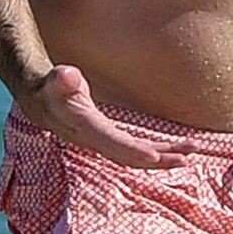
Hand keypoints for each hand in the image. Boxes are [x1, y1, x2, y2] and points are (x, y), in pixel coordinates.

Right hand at [14, 65, 198, 168]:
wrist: (42, 103)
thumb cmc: (50, 89)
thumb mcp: (53, 81)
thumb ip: (60, 80)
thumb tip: (66, 74)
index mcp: (84, 128)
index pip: (111, 142)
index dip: (133, 150)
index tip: (155, 156)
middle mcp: (97, 141)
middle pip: (130, 156)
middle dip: (158, 159)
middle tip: (186, 158)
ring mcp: (106, 144)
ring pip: (137, 156)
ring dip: (164, 157)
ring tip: (190, 153)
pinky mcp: (112, 141)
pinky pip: (138, 150)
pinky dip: (157, 152)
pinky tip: (175, 150)